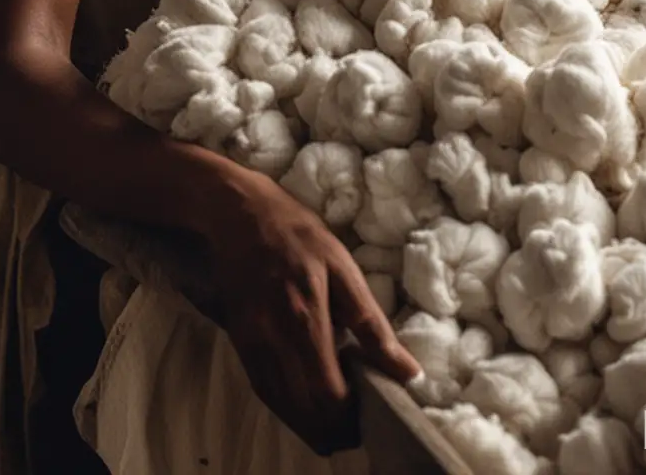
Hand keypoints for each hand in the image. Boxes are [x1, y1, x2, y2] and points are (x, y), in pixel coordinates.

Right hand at [205, 168, 417, 454]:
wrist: (238, 216)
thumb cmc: (299, 235)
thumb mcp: (343, 267)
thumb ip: (372, 324)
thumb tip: (407, 369)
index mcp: (307, 319)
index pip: (329, 394)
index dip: (351, 418)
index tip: (373, 416)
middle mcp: (275, 340)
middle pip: (306, 411)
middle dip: (334, 429)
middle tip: (359, 423)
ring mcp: (253, 345)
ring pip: (283, 408)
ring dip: (311, 425)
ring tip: (339, 422)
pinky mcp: (240, 344)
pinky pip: (265, 391)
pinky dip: (288, 408)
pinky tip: (306, 406)